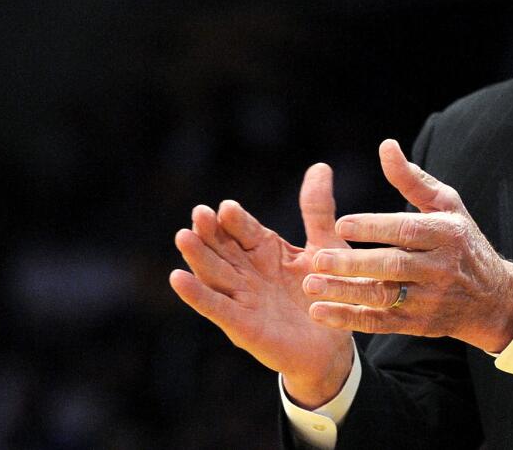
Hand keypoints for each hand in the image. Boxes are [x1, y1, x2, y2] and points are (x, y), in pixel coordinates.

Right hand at [169, 164, 354, 407]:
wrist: (334, 346)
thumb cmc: (328, 293)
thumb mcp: (327, 245)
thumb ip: (318, 210)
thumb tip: (319, 166)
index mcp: (266, 251)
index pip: (245, 230)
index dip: (236, 220)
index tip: (226, 206)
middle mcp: (248, 272)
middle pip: (223, 247)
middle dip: (210, 232)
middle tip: (199, 214)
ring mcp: (242, 298)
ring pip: (215, 273)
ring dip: (198, 256)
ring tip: (183, 236)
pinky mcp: (241, 326)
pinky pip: (216, 307)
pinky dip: (197, 294)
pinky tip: (178, 279)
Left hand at [303, 139, 512, 352]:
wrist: (493, 298)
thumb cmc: (462, 241)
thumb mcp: (447, 206)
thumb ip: (413, 179)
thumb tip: (386, 147)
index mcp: (447, 234)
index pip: (407, 230)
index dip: (374, 227)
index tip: (342, 224)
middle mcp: (440, 267)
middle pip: (393, 265)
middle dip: (354, 263)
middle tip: (318, 257)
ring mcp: (430, 299)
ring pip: (384, 296)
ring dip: (346, 292)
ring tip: (312, 285)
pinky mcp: (419, 324)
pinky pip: (380, 322)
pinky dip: (350, 319)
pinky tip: (321, 313)